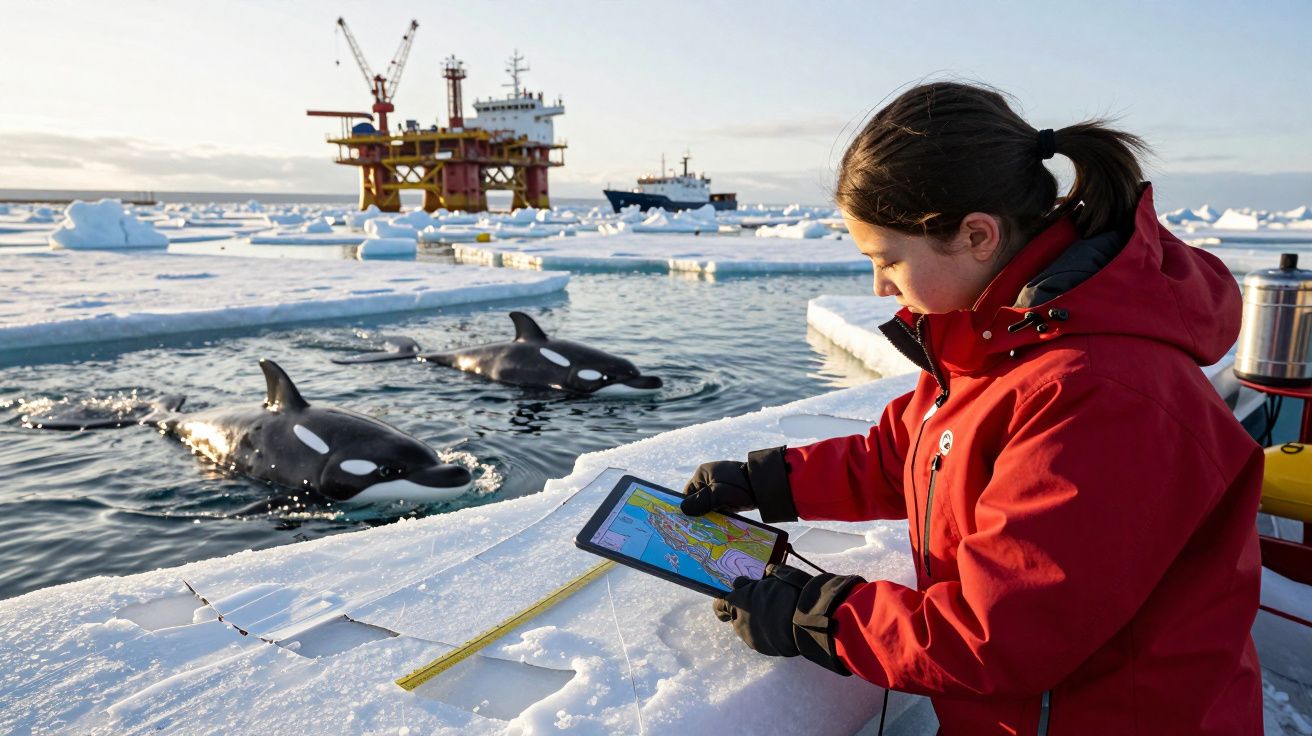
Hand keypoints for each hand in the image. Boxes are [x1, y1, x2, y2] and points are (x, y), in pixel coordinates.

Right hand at [679, 446, 797, 521]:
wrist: (766, 487)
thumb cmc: (740, 487)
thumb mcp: (717, 494)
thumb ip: (700, 502)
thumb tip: (682, 510)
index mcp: (703, 473)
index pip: (687, 493)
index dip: (686, 506)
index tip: (684, 522)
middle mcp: (710, 479)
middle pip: (698, 500)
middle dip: (698, 513)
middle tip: (694, 529)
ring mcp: (720, 487)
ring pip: (708, 505)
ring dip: (709, 515)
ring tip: (705, 531)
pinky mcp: (729, 496)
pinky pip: (718, 507)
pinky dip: (718, 516)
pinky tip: (717, 527)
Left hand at [713, 564, 809, 656]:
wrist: (808, 621)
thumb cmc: (792, 593)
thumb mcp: (780, 576)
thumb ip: (766, 576)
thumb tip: (766, 572)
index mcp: (738, 602)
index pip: (719, 606)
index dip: (726, 602)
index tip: (734, 600)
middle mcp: (740, 622)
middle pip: (737, 616)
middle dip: (748, 611)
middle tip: (766, 604)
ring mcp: (751, 638)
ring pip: (749, 628)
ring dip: (758, 623)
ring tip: (779, 617)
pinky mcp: (764, 649)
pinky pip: (762, 639)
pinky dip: (769, 634)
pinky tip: (784, 628)